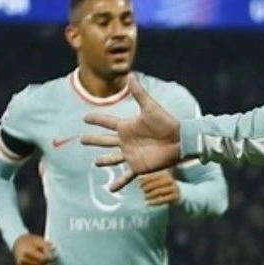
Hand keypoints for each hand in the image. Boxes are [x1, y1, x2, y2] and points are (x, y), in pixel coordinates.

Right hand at [13, 234, 55, 264]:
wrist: (17, 243)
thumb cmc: (30, 241)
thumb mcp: (38, 240)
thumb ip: (46, 246)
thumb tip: (54, 252)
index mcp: (27, 252)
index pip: (42, 259)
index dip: (51, 259)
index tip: (54, 257)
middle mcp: (23, 261)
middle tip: (55, 264)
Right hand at [82, 74, 181, 191]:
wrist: (181, 140)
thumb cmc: (167, 123)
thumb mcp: (151, 108)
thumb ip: (139, 93)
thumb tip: (130, 75)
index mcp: (127, 126)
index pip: (107, 122)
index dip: (96, 119)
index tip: (85, 118)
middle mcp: (126, 141)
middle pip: (105, 140)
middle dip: (94, 140)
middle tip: (81, 139)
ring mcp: (131, 154)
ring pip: (113, 158)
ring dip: (104, 161)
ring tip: (96, 163)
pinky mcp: (138, 166)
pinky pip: (126, 176)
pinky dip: (118, 183)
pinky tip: (111, 190)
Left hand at [140, 170, 181, 206]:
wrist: (178, 192)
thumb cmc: (164, 185)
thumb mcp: (158, 179)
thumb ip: (149, 178)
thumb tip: (140, 178)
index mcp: (165, 174)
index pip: (153, 176)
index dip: (145, 181)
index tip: (140, 185)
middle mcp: (170, 180)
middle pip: (155, 184)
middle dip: (147, 188)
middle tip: (142, 191)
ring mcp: (173, 189)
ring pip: (159, 192)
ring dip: (150, 195)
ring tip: (145, 197)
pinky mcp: (174, 197)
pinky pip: (162, 200)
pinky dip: (154, 202)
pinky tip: (148, 203)